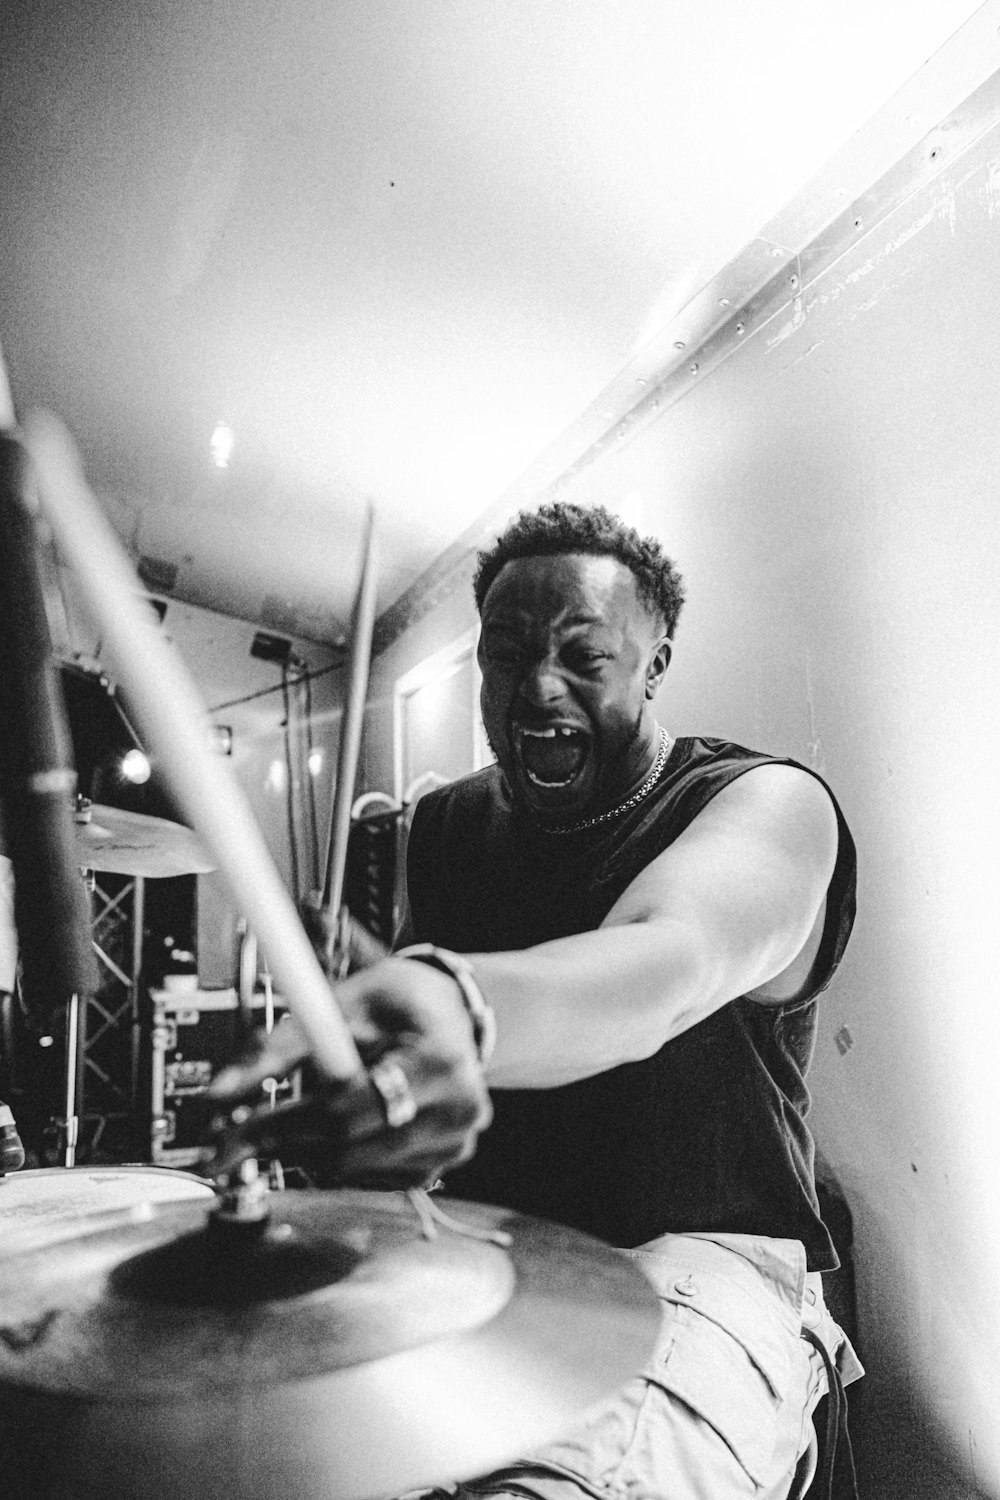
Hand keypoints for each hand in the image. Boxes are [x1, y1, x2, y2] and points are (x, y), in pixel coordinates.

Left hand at [206, 957, 491, 1188]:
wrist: (451, 1011)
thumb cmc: (398, 1001)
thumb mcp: (341, 1002)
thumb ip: (279, 1046)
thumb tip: (220, 1093)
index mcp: (438, 1060)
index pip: (344, 1110)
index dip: (279, 1124)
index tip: (231, 1130)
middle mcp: (456, 1109)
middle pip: (346, 1150)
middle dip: (282, 1143)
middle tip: (235, 1136)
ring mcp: (453, 1143)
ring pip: (353, 1171)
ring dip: (308, 1151)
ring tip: (290, 1118)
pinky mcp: (442, 1163)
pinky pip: (371, 1178)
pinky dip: (340, 1158)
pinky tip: (338, 1126)